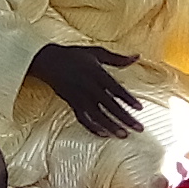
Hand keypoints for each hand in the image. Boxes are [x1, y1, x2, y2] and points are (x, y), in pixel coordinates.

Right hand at [27, 44, 142, 140]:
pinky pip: (83, 118)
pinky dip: (92, 127)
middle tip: (139, 128)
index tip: (140, 108)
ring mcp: (80, 97)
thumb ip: (117, 58)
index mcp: (97, 73)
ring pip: (97, 115)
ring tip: (124, 135)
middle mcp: (89, 87)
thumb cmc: (74, 56)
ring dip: (111, 126)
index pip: (116, 89)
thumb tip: (138, 56)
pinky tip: (104, 134)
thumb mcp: (96, 53)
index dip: (128, 99)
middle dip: (125, 118)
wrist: (48, 61)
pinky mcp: (72, 104)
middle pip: (110, 106)